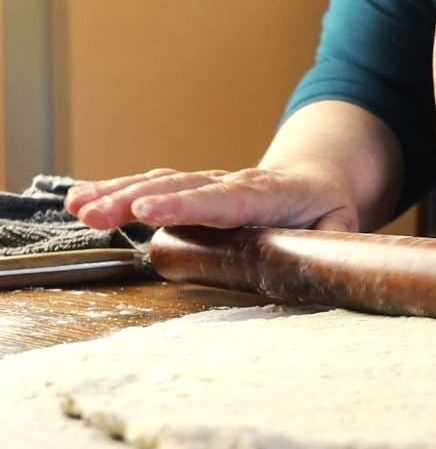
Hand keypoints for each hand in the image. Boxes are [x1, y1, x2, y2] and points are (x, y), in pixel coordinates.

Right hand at [65, 162, 359, 231]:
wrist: (317, 177)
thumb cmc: (327, 208)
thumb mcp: (342, 226)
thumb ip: (333, 246)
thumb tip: (327, 271)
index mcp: (271, 196)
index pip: (227, 201)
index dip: (188, 207)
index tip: (149, 212)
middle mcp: (233, 183)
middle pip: (182, 190)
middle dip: (136, 201)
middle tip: (96, 216)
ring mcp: (210, 182)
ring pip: (161, 184)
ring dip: (118, 194)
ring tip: (79, 208)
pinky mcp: (192, 187)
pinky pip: (153, 185)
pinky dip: (117, 190)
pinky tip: (81, 200)